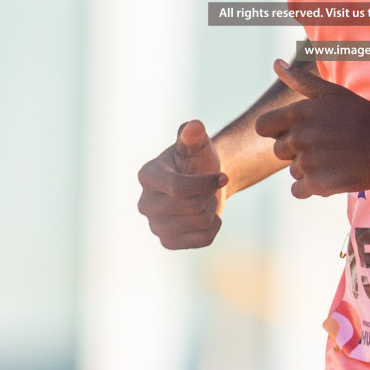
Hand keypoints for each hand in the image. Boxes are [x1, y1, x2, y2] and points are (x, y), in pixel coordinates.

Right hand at [137, 121, 228, 249]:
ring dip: (211, 210)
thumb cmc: (197, 159)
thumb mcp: (197, 144)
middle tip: (209, 189)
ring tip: (205, 200)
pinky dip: (213, 228)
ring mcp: (154, 225)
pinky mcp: (168, 242)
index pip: (178, 188)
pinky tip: (208, 217)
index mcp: (147, 176)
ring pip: (199, 224)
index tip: (224, 177)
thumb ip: (193, 134)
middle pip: (191, 207)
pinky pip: (202, 241)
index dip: (206, 183)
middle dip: (208, 196)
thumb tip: (194, 126)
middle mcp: (145, 203)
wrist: (203, 182)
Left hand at [254, 59, 369, 197]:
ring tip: (335, 158)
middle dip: (296, 149)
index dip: (276, 130)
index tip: (295, 131)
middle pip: (278, 151)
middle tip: (326, 144)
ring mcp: (308, 163)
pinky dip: (312, 187)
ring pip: (292, 171)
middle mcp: (299, 137)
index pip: (262, 127)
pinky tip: (332, 174)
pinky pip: (298, 190)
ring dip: (308, 168)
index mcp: (299, 113)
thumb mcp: (333, 93)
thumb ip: (300, 80)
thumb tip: (275, 63)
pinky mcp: (318, 185)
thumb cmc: (364, 115)